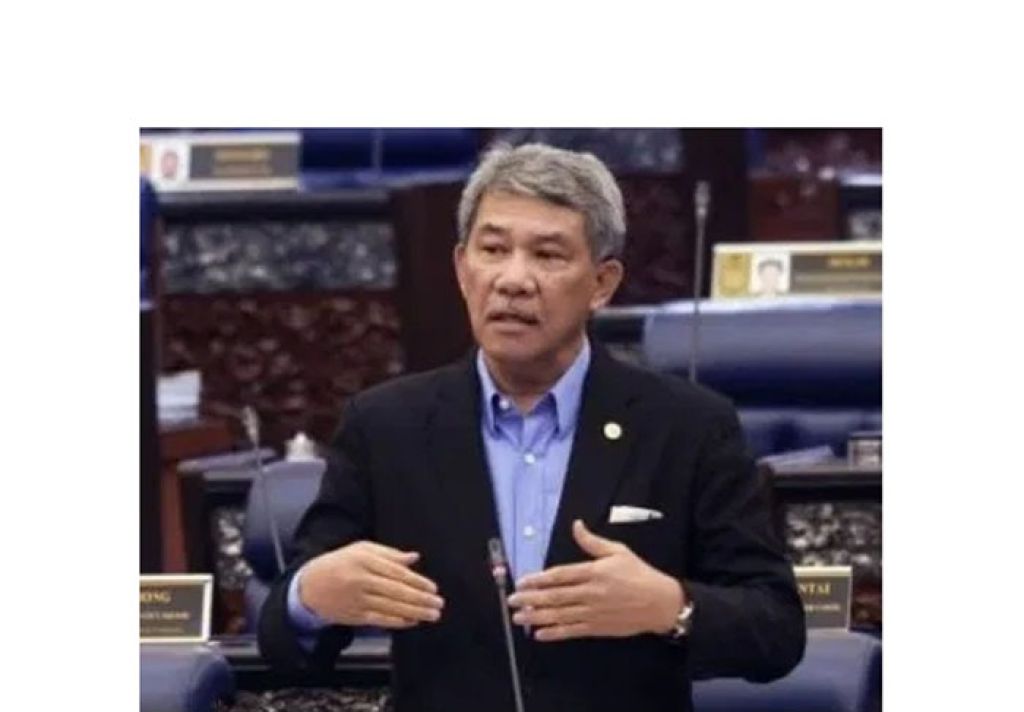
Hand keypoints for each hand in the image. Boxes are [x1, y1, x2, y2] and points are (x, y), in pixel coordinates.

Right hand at [299, 541, 443, 628]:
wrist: (309, 586)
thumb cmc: (339, 563)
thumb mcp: (361, 549)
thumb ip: (389, 554)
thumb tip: (414, 558)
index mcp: (364, 560)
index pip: (397, 573)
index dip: (417, 581)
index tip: (433, 588)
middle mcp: (361, 580)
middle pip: (396, 592)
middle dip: (420, 600)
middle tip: (438, 604)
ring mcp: (357, 600)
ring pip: (390, 608)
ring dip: (414, 613)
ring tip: (431, 614)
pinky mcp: (354, 616)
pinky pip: (380, 620)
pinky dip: (397, 622)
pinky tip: (412, 621)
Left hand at [507, 519, 683, 641]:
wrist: (661, 603)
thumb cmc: (639, 574)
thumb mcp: (618, 551)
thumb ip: (592, 541)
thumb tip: (576, 525)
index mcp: (594, 572)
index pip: (560, 576)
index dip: (539, 579)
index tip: (522, 581)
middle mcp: (590, 593)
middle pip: (555, 597)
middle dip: (531, 599)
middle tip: (512, 601)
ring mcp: (593, 613)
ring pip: (560, 615)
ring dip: (537, 617)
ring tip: (519, 617)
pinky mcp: (598, 628)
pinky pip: (572, 631)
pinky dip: (555, 633)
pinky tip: (539, 634)